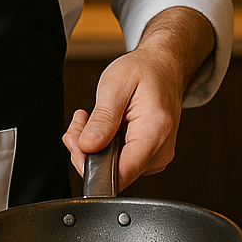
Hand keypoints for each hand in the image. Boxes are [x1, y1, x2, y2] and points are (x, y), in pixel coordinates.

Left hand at [63, 49, 183, 187]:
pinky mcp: (149, 157)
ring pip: (113, 169)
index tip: (78, 142)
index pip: (121, 174)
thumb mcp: (115, 84)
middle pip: (113, 173)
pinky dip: (103, 148)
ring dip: (92, 148)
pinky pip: (120, 162)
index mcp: (155, 131)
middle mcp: (160, 150)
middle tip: (79, 123)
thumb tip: (88, 146)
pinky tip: (102, 128)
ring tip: (90, 120)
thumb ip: (102, 118)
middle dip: (85, 151)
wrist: (163, 67)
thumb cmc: (144, 71)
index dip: (91, 166)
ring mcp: (156, 156)